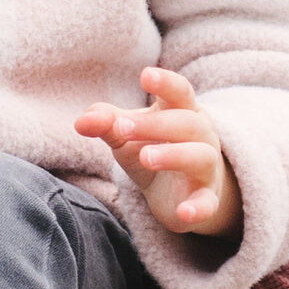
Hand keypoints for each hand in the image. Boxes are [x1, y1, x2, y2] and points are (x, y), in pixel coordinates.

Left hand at [76, 64, 242, 239]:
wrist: (177, 193)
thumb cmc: (152, 149)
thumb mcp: (126, 135)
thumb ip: (106, 123)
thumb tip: (82, 122)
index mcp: (182, 111)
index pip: (180, 92)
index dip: (165, 83)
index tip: (145, 75)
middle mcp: (201, 136)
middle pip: (187, 123)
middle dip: (155, 125)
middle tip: (122, 128)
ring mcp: (206, 168)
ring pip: (199, 157)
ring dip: (174, 155)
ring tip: (146, 157)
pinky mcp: (205, 199)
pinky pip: (207, 203)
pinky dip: (198, 208)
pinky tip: (184, 213)